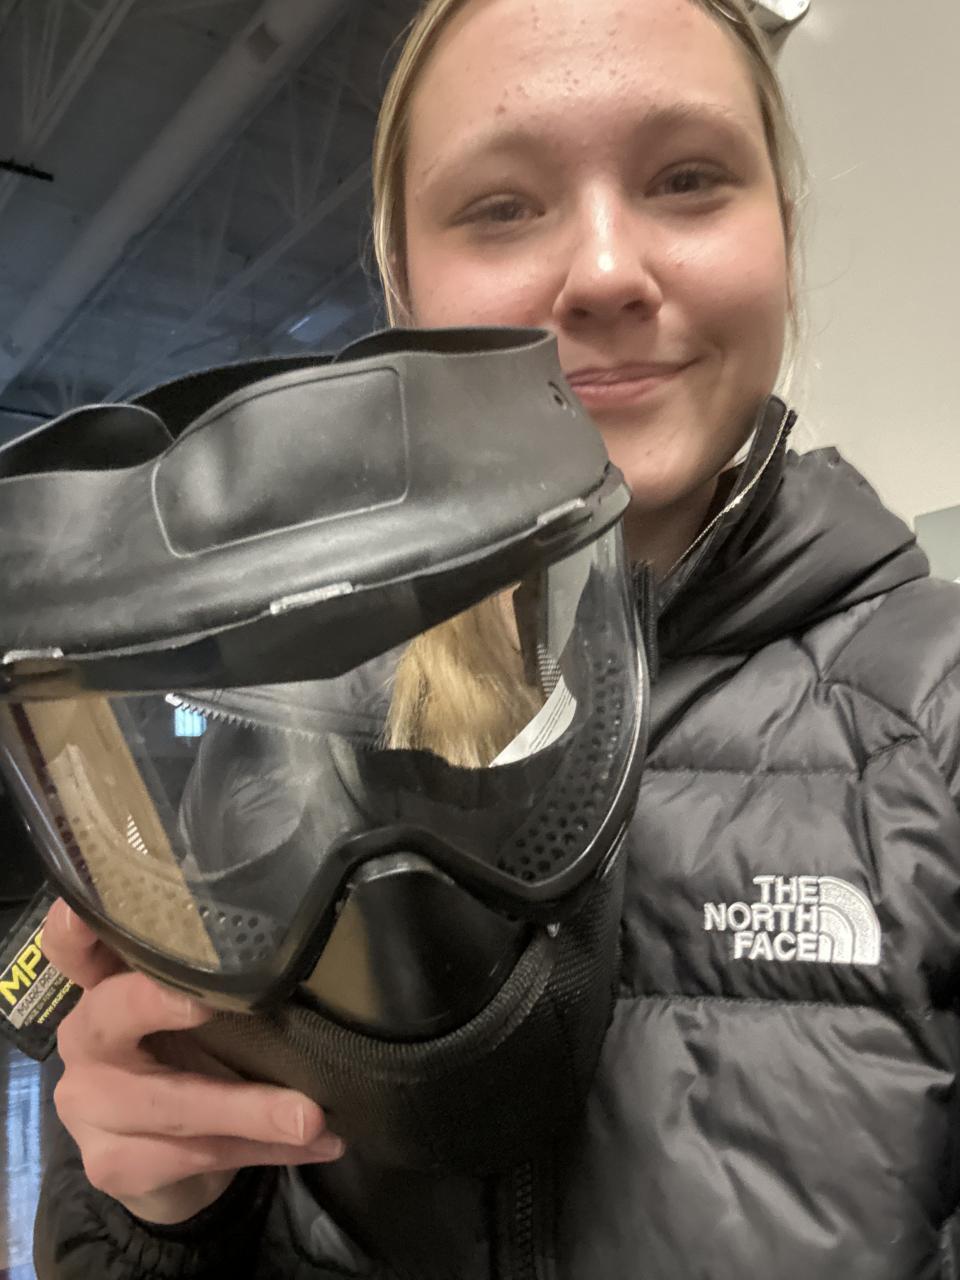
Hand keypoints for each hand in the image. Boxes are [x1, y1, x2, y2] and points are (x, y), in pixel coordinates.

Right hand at [44, 898, 343, 1224]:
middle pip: (114, 1013)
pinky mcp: (110, 1163)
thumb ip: (219, 983)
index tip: (96, 905)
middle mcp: (84, 1036)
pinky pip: (197, 1155)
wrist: (167, 1165)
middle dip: (159, 1002)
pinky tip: (314, 1145)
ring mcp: (88, 1104)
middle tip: (208, 1001)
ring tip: (310, 1116)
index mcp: (106, 985)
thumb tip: (300, 958)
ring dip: (251, 1112)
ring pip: (173, 1105)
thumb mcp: (203, 1014)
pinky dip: (264, 1149)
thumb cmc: (191, 1058)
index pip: (75, 946)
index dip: (78, 927)